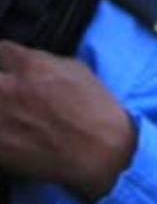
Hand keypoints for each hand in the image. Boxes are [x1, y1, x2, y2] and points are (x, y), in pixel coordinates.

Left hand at [0, 41, 134, 202]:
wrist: (100, 153)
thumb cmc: (95, 111)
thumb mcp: (77, 71)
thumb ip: (45, 62)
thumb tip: (28, 62)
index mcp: (30, 66)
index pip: (0, 50)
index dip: (6, 60)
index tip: (10, 67)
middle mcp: (8, 89)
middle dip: (1, 83)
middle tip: (11, 92)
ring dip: (1, 107)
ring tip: (13, 113)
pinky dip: (1, 131)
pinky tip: (14, 132)